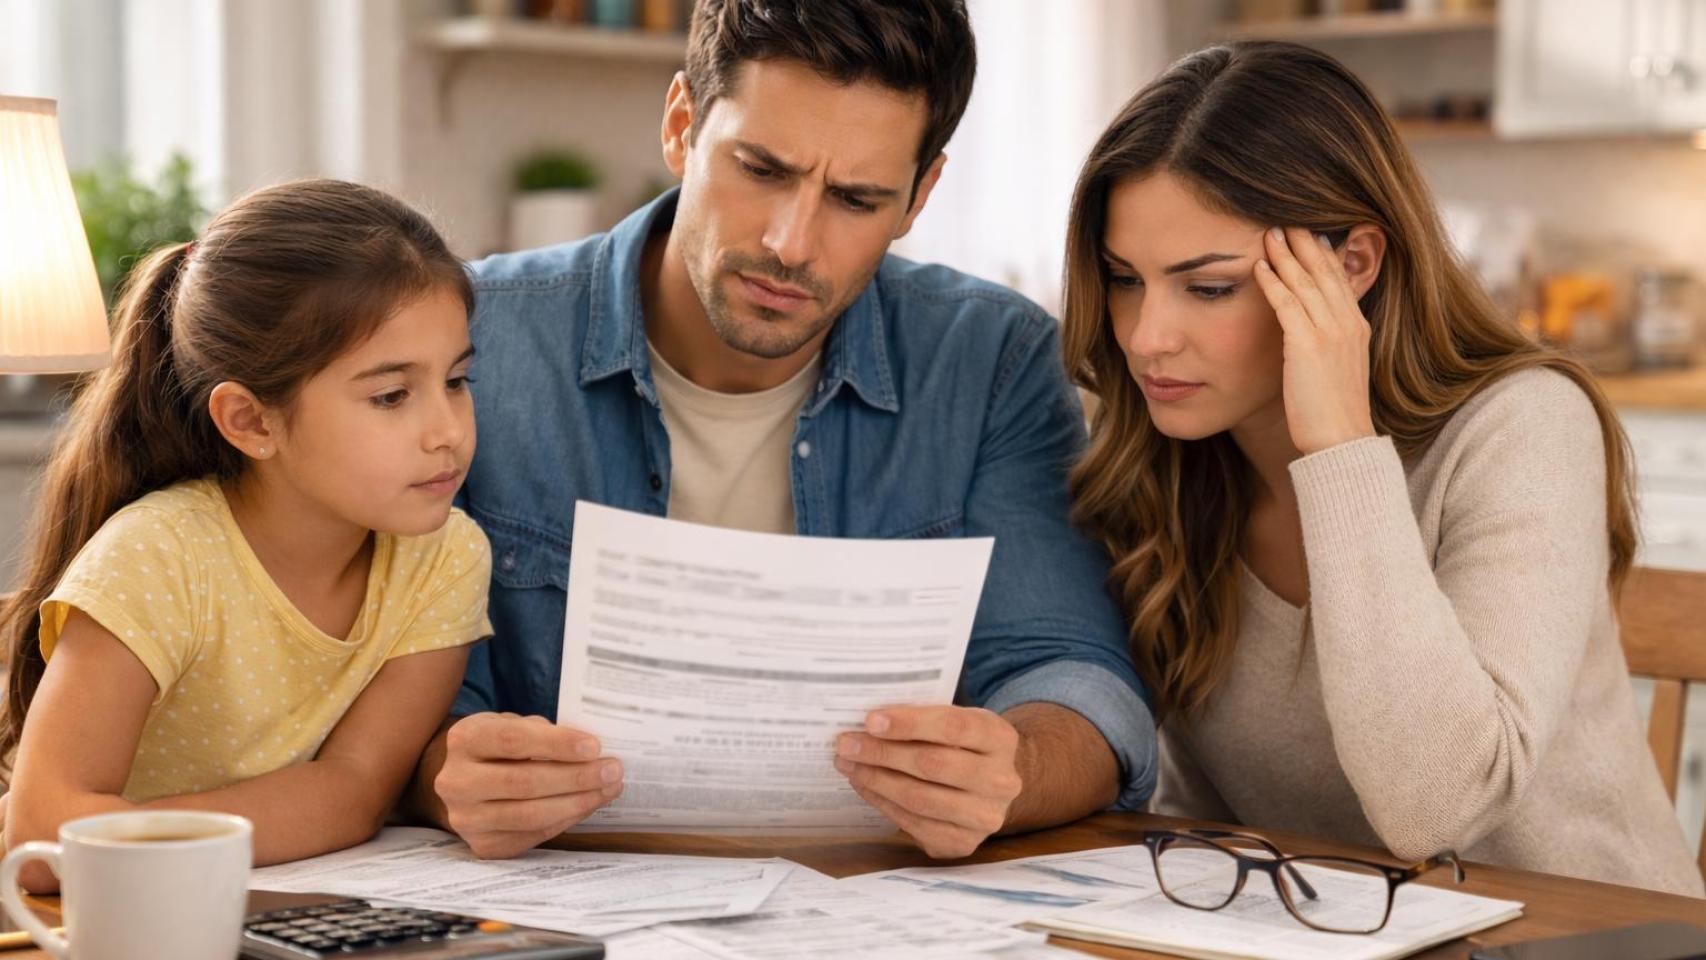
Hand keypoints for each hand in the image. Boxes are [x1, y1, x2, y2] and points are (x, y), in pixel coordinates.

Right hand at [434, 713, 621, 858]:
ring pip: (529, 815)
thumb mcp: (512, 725)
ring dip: (577, 802)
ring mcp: (465, 819)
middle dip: (575, 777)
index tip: (594, 746)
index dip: (556, 744)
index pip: (513, 740)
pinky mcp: (482, 846)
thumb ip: (543, 732)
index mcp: (463, 740)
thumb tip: (592, 750)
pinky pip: (532, 835)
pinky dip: (566, 819)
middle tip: (613, 770)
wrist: (465, 781)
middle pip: (523, 782)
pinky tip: (588, 804)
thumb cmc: (499, 747)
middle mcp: (455, 782)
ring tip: (609, 788)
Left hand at [835, 706, 1022, 858]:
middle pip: (932, 765)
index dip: (909, 724)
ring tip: (848, 764)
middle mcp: (1001, 781)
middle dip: (882, 753)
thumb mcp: (956, 720)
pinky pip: (913, 824)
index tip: (871, 720)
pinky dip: (882, 802)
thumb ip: (923, 718)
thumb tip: (869, 723)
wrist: (990, 786)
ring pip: (919, 798)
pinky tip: (864, 785)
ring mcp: (985, 817)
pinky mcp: (964, 843)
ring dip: (876, 780)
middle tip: (846, 743)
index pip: (953, 727)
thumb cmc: (962, 745)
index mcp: (1000, 739)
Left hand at [1253, 226, 1375, 455]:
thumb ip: (1326, 345)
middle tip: (1286, 219)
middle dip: (1305, 243)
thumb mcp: (1336, 369)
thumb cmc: (1333, 413)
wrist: (1341, 441)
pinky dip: (1274, 282)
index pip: (1338, 279)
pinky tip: (1259, 267)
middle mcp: (1347, 323)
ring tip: (1269, 232)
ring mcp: (1330, 332)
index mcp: (1356, 327)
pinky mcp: (1308, 345)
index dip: (1322, 254)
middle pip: (1325, 271)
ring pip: (1306, 281)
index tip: (1307, 233)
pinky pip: (1288, 304)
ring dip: (1286, 254)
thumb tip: (1306, 335)